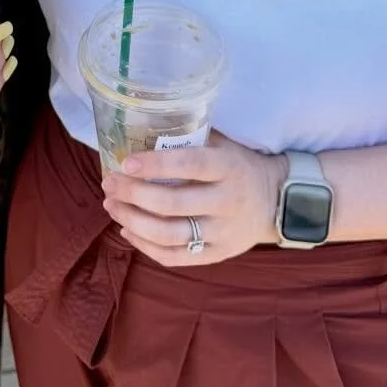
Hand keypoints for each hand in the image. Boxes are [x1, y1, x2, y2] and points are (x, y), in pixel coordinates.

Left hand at [101, 133, 287, 266]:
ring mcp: (222, 233)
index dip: (155, 165)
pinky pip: (175, 257)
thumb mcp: (223, 145)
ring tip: (111, 206)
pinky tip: (128, 229)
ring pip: (170, 235)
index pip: (189, 166)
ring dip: (133, 221)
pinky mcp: (217, 255)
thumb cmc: (239, 165)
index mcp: (228, 168)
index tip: (126, 162)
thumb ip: (190, 138)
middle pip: (172, 204)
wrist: (276, 201)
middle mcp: (226, 202)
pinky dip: (146, 246)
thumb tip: (142, 129)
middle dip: (133, 195)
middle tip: (109, 184)